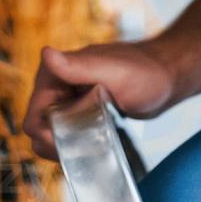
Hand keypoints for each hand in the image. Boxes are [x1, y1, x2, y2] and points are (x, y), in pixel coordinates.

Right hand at [22, 42, 178, 160]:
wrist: (167, 77)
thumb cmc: (145, 72)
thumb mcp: (112, 72)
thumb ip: (78, 66)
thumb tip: (46, 53)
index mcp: (55, 71)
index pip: (33, 115)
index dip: (46, 135)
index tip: (71, 143)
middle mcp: (55, 84)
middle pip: (39, 128)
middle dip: (56, 143)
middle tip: (85, 147)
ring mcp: (67, 98)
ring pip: (50, 134)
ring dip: (64, 146)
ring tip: (91, 145)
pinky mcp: (78, 110)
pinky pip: (64, 133)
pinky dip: (73, 143)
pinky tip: (92, 145)